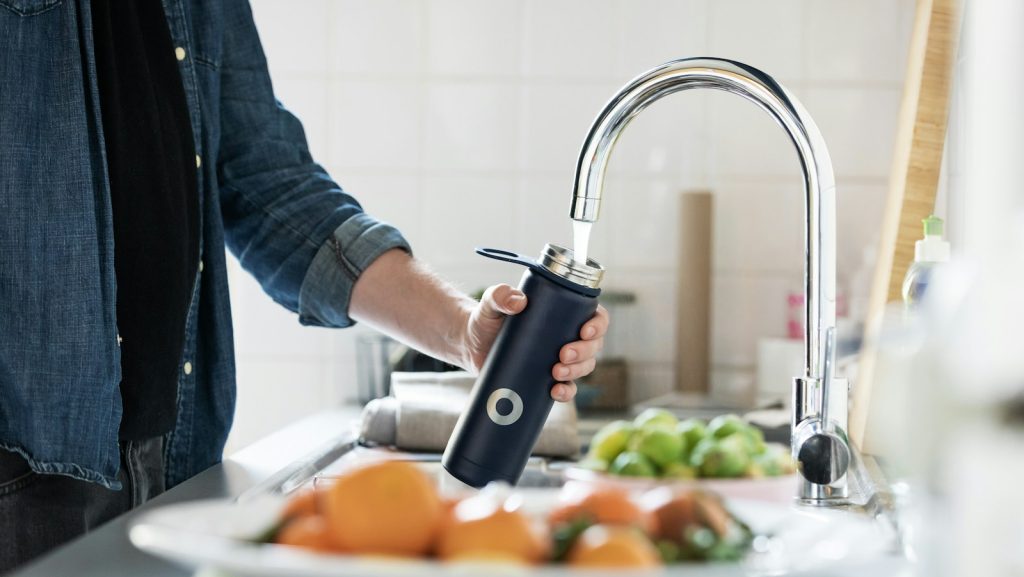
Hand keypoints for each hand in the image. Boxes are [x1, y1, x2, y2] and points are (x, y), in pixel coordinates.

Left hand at [462, 283, 609, 402]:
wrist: (471, 345)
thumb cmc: (486, 318)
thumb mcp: (491, 303)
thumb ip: (499, 296)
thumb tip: (517, 301)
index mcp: (564, 313)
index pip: (595, 316)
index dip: (598, 325)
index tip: (584, 331)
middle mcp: (567, 336)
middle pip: (593, 346)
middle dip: (584, 352)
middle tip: (563, 355)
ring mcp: (559, 359)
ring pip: (584, 367)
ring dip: (577, 371)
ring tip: (556, 373)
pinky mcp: (547, 379)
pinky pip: (567, 388)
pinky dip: (566, 392)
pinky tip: (555, 392)